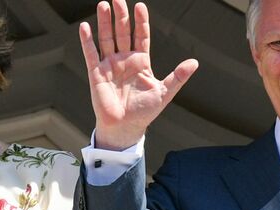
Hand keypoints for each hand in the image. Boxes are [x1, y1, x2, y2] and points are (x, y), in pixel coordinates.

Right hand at [79, 0, 197, 150]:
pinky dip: (87, 40)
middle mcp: (124, 60)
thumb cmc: (144, 112)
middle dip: (121, 16)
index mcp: (141, 62)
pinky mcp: (96, 73)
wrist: (125, 127)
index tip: (140, 6)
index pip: (141, 36)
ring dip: (105, 22)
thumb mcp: (164, 93)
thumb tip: (194, 63)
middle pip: (122, 32)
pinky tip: (85, 26)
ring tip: (103, 5)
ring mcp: (109, 65)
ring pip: (106, 38)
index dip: (141, 22)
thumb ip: (178, 77)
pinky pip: (91, 53)